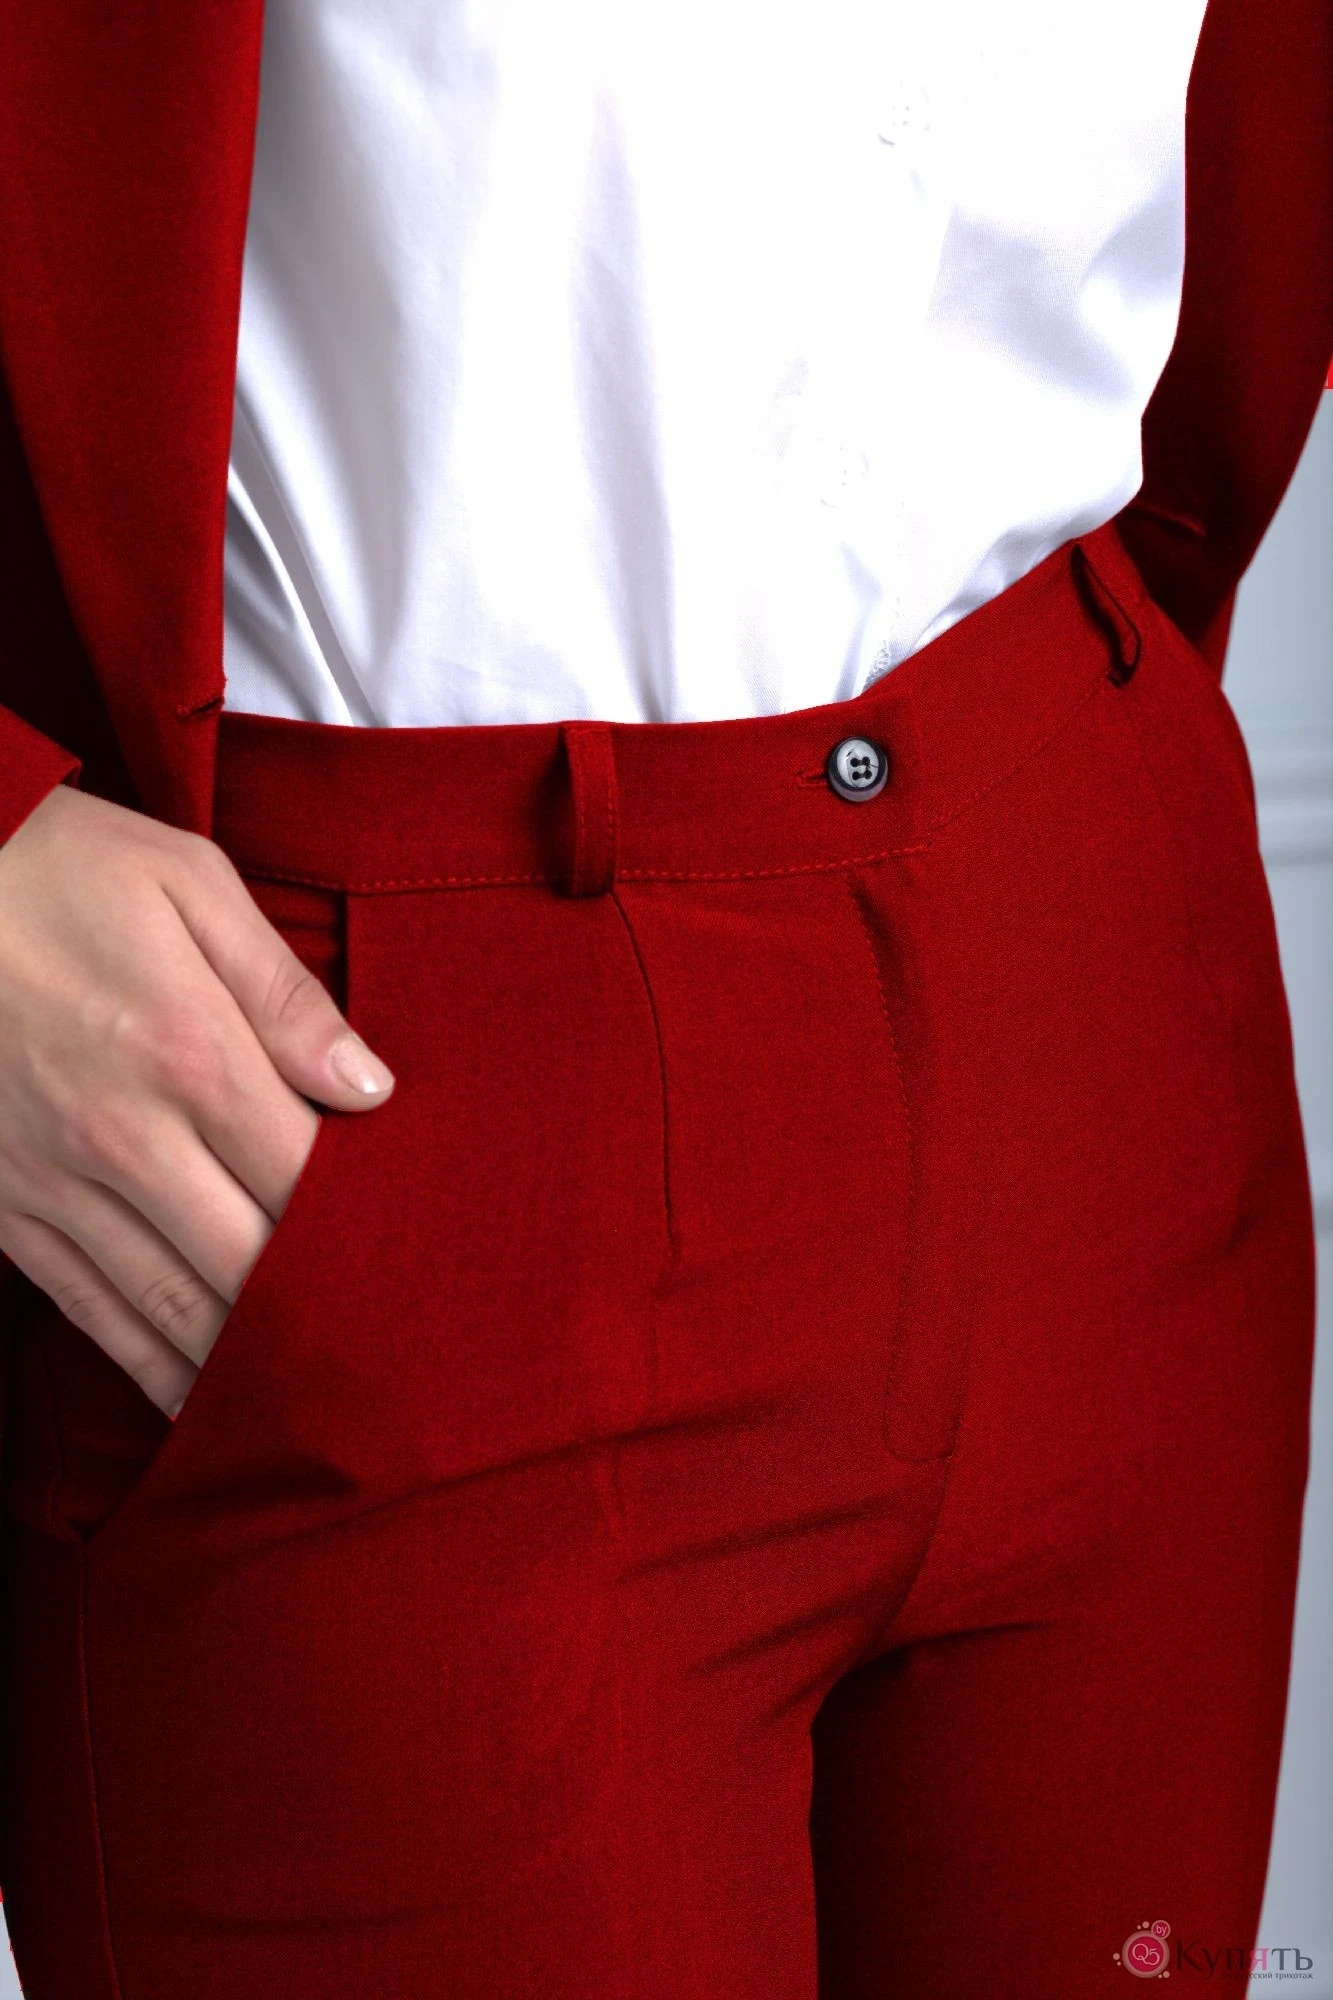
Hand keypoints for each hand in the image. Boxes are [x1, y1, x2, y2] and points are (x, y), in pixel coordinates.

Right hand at [0, 784, 394, 1416]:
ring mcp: (55, 1182)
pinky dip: (150, 1367)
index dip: (372, 1229)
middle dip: (326, 1317)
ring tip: (321, 1403)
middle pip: (250, 1262)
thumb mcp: (184, 883)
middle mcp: (123, 1137)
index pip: (308, 1177)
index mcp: (187, 1051)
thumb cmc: (55, 866)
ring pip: (170, 1309)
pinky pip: (89, 1311)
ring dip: (248, 1363)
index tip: (428, 1262)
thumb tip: (369, 1086)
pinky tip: (199, 1401)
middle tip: (400, 1357)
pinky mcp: (7, 1209)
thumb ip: (283, 991)